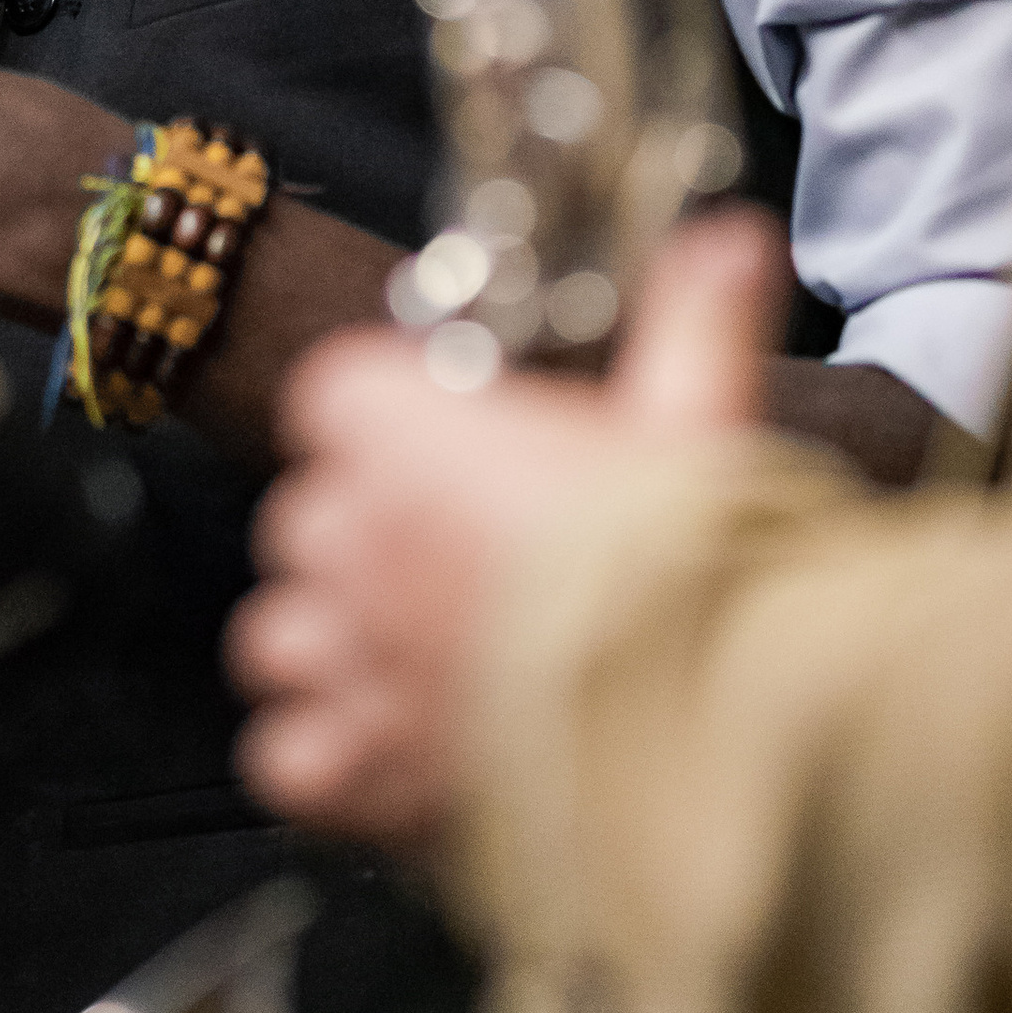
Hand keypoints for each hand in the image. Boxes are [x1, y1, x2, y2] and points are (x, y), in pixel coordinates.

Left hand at [230, 210, 784, 853]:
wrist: (706, 727)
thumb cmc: (692, 564)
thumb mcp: (703, 420)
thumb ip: (695, 322)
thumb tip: (729, 242)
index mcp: (407, 434)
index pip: (336, 397)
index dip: (397, 422)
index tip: (461, 451)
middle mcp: (350, 539)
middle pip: (312, 519)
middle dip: (374, 543)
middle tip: (476, 568)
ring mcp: (341, 658)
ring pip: (281, 637)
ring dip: (341, 650)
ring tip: (432, 665)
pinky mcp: (349, 770)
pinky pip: (287, 753)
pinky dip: (331, 759)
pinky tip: (404, 755)